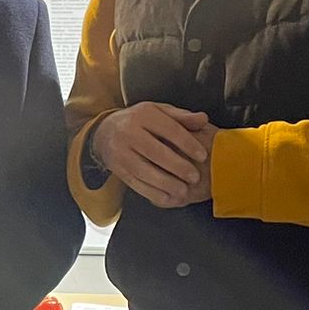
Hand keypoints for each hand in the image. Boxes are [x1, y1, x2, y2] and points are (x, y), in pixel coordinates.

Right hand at [93, 103, 215, 208]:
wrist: (104, 131)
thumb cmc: (140, 122)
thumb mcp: (159, 112)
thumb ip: (182, 117)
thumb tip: (203, 119)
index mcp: (143, 115)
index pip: (169, 129)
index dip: (188, 143)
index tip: (203, 155)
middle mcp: (129, 132)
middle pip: (156, 152)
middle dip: (178, 166)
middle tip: (195, 176)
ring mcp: (121, 152)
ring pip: (145, 171)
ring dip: (166, 183)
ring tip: (183, 190)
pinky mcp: (117, 169)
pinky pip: (135, 183)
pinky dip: (153, 193)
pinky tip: (168, 197)